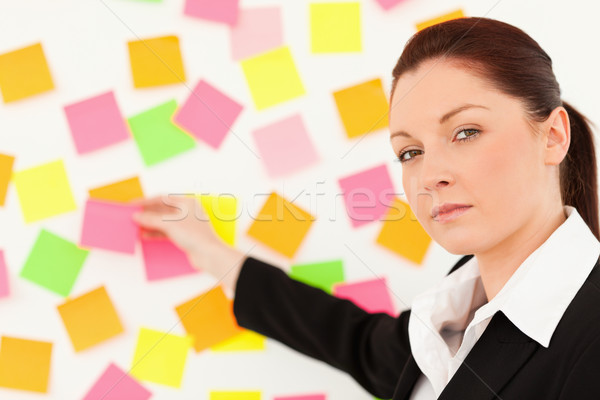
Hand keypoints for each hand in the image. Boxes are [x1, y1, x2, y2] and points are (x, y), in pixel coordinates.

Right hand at [131, 194, 245, 290]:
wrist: (208, 254)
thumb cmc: (194, 235)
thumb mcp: (170, 224)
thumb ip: (151, 219)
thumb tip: (136, 216)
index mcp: (186, 202)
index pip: (162, 198)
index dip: (146, 202)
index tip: (132, 205)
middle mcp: (187, 211)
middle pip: (162, 210)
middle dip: (147, 214)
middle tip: (131, 217)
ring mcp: (186, 224)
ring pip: (163, 222)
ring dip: (149, 224)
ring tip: (135, 228)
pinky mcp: (184, 235)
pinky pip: (166, 231)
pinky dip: (156, 233)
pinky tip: (145, 236)